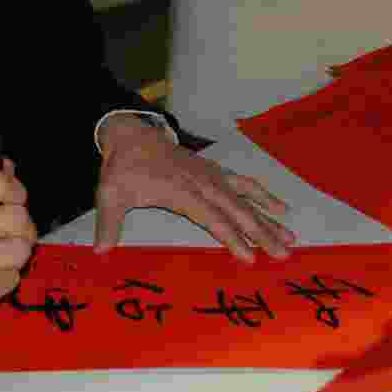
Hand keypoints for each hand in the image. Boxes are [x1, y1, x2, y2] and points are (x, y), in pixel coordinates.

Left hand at [94, 116, 295, 262]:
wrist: (131, 135)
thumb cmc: (123, 168)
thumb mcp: (111, 194)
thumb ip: (108, 224)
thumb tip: (100, 251)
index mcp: (181, 192)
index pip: (212, 218)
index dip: (232, 237)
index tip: (250, 256)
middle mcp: (203, 184)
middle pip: (237, 211)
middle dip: (262, 233)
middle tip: (283, 254)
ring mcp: (212, 176)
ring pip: (246, 199)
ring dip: (269, 218)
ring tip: (291, 236)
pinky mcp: (215, 171)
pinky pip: (244, 183)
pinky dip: (263, 195)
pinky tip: (281, 207)